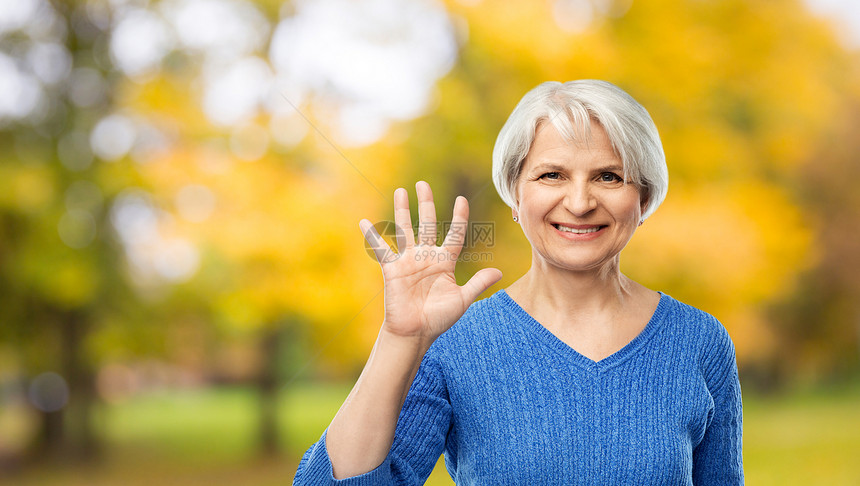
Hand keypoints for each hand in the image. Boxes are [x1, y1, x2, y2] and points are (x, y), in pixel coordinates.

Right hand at [360, 181, 502, 347]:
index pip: (454, 234)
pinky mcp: (393, 269)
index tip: (461, 199)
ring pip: (404, 230)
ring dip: (401, 210)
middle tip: (422, 184)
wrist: (415, 333)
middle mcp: (426, 256)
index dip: (459, 217)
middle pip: (426, 224)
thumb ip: (478, 283)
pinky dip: (372, 236)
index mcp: (444, 262)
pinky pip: (381, 250)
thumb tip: (499, 272)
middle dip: (425, 203)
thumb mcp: (462, 299)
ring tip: (400, 191)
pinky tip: (364, 222)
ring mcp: (408, 261)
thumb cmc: (438, 318)